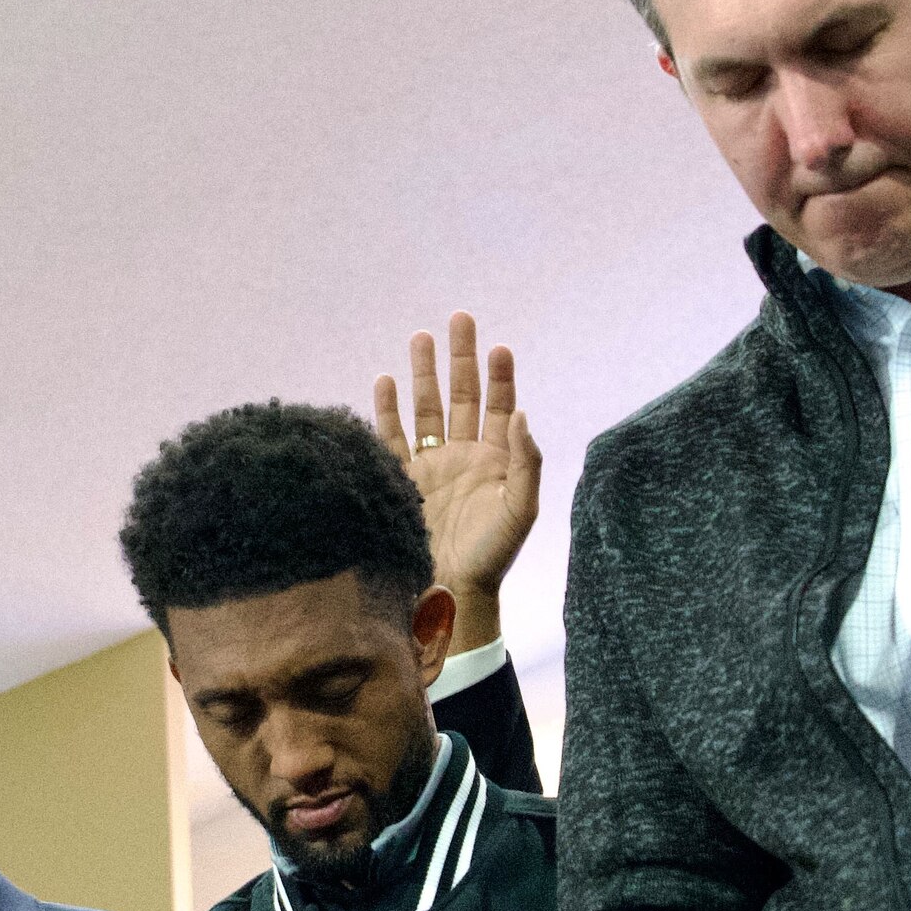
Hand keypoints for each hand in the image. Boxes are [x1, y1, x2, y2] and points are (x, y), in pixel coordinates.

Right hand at [380, 317, 540, 638]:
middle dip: (460, 358)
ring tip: (419, 337)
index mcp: (496, 460)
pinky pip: (393, 437)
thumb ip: (525, 462)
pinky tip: (385, 381)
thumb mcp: (520, 510)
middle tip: (459, 319)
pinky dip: (388, 410)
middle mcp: (463, 456)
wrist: (449, 591)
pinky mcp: (402, 480)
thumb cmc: (491, 556)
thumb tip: (523, 413)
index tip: (498, 346)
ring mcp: (431, 466)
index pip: (500, 407)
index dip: (500, 376)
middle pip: (462, 395)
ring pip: (427, 409)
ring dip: (423, 375)